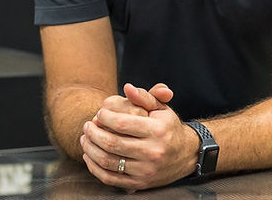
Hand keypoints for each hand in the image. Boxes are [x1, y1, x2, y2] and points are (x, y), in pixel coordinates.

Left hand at [80, 83, 196, 190]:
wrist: (186, 155)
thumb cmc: (169, 127)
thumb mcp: (161, 109)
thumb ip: (144, 96)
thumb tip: (127, 88)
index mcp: (158, 130)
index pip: (121, 123)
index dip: (104, 117)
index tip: (99, 113)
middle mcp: (152, 151)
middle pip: (111, 143)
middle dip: (93, 133)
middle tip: (87, 126)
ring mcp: (145, 170)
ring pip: (107, 161)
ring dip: (90, 149)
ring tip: (85, 138)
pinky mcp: (139, 183)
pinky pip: (109, 178)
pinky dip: (94, 167)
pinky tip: (89, 156)